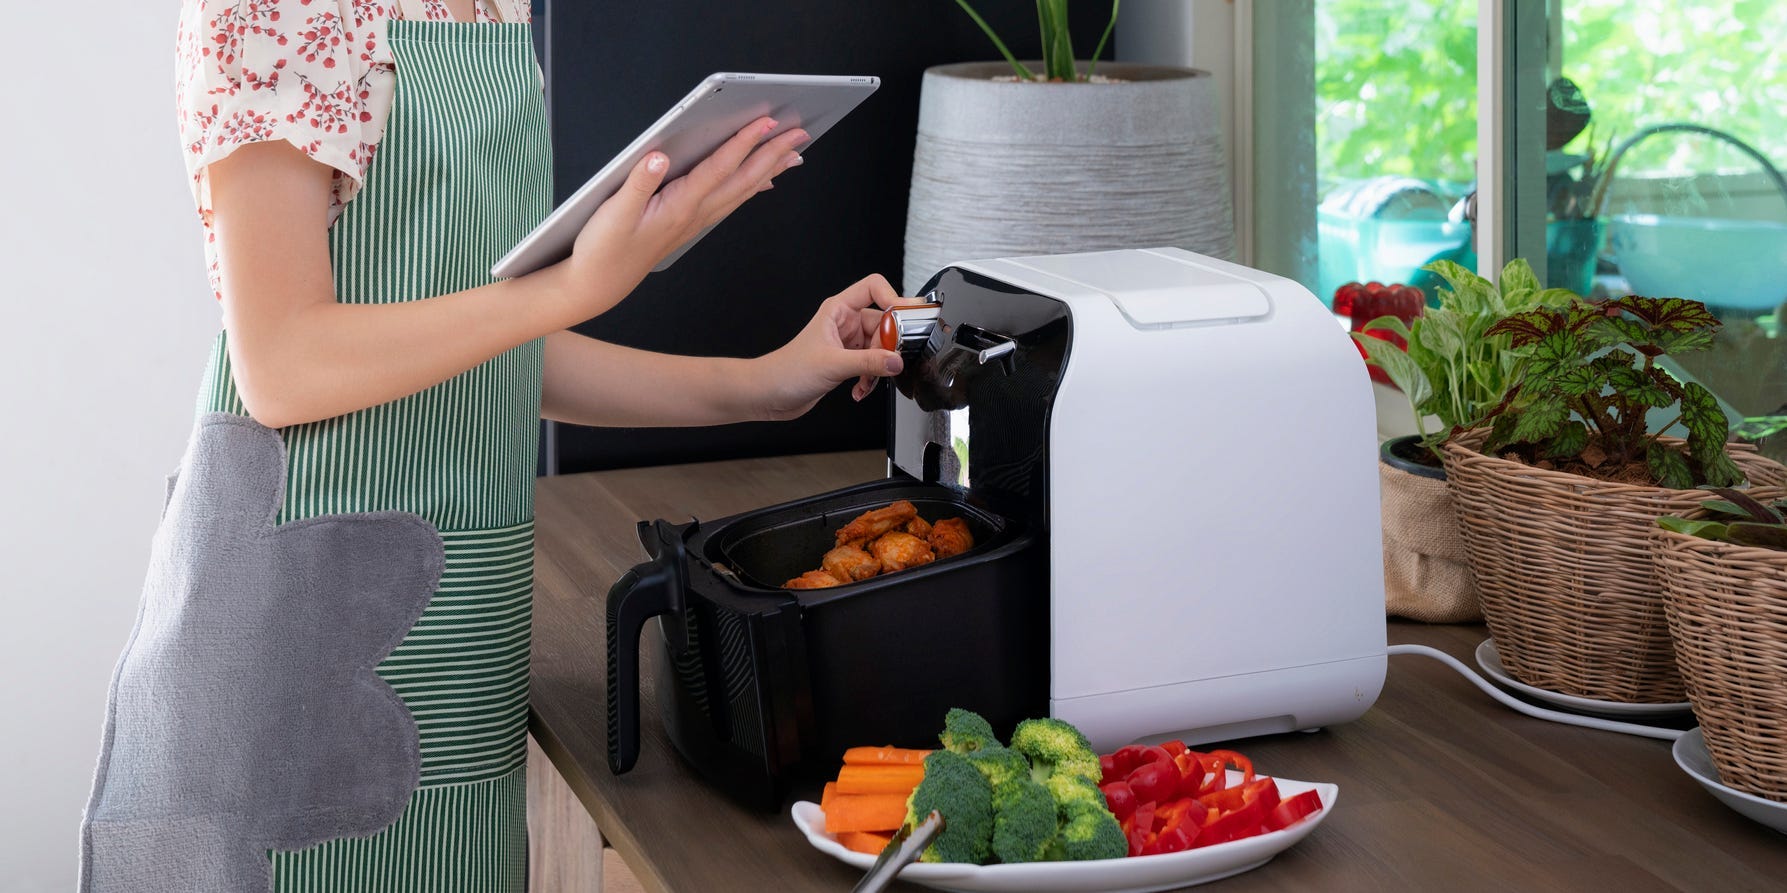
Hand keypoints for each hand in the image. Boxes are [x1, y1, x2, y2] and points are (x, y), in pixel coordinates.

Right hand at [559, 117, 807, 319]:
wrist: (599, 283)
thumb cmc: (604, 249)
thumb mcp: (613, 213)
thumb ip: (637, 183)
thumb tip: (658, 156)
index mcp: (679, 205)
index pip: (719, 167)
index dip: (743, 143)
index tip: (766, 122)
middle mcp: (695, 213)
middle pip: (744, 179)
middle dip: (773, 154)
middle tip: (799, 133)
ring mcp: (696, 220)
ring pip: (743, 191)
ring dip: (770, 170)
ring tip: (793, 154)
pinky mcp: (690, 224)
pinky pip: (732, 201)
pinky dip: (752, 188)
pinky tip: (763, 183)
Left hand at [754, 274, 925, 420]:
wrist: (769, 394)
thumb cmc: (787, 371)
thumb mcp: (832, 364)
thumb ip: (868, 362)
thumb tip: (897, 361)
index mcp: (838, 310)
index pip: (874, 288)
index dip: (894, 298)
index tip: (909, 317)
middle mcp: (845, 323)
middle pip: (885, 323)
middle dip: (889, 346)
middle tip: (890, 361)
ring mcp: (847, 343)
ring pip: (881, 348)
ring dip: (879, 367)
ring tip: (867, 380)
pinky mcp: (848, 362)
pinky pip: (873, 365)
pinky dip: (870, 378)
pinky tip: (859, 389)